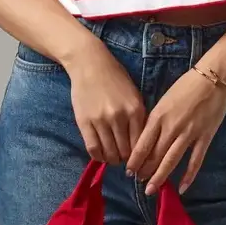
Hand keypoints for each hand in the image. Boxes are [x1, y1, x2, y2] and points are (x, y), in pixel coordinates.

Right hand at [66, 41, 146, 164]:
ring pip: (109, 152)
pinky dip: (98, 156)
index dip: (139, 157)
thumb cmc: (115, 78)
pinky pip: (92, 148)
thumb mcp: (135, 96)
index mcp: (135, 110)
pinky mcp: (84, 122)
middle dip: (125, 160)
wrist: (90, 63)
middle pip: (125, 152)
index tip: (136, 160)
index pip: (140, 144)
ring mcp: (101, 120)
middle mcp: (119, 117)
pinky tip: (100, 155)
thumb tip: (141, 144)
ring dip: (112, 159)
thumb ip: (139, 118)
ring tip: (112, 158)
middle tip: (123, 160)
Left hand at [125, 68, 225, 194]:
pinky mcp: (204, 137)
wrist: (213, 77)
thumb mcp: (163, 101)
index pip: (142, 145)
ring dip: (160, 177)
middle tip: (139, 182)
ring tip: (151, 189)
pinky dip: (188, 176)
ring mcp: (189, 134)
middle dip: (145, 171)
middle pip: (154, 156)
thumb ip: (155, 121)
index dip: (134, 161)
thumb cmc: (186, 86)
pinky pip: (195, 161)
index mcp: (158, 117)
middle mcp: (171, 127)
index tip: (129, 171)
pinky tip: (182, 188)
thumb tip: (145, 141)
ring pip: (171, 161)